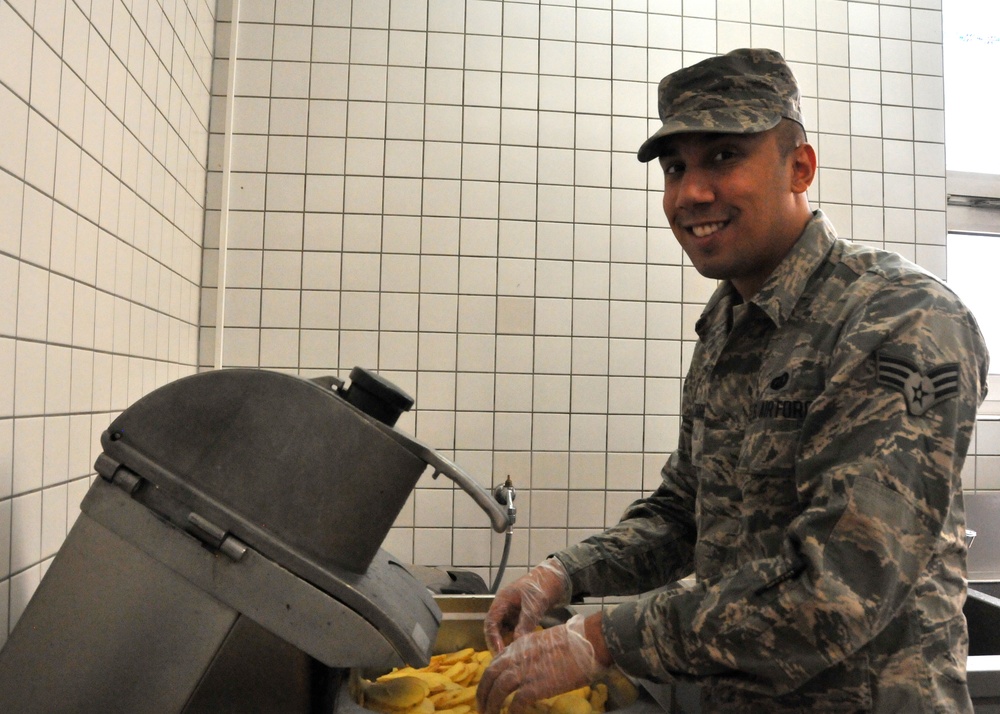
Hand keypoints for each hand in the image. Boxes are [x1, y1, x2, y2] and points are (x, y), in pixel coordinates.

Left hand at [476, 614, 606, 713]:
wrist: (588, 643)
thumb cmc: (573, 641)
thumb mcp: (544, 641)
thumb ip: (531, 652)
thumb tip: (530, 666)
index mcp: (519, 645)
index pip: (495, 662)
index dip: (488, 678)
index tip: (488, 688)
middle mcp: (517, 657)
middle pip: (490, 676)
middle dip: (483, 693)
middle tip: (481, 707)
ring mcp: (525, 672)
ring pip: (498, 690)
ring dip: (491, 705)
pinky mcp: (536, 687)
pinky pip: (516, 703)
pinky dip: (511, 712)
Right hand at [484, 559, 571, 654]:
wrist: (556, 578)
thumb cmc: (541, 586)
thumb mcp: (533, 604)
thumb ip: (525, 622)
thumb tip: (517, 642)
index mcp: (502, 601)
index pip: (490, 622)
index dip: (492, 638)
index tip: (499, 652)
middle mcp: (504, 607)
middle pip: (494, 628)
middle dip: (497, 643)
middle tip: (503, 658)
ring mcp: (512, 612)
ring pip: (504, 631)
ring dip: (506, 642)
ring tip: (511, 656)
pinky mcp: (521, 616)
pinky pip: (514, 630)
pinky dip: (516, 639)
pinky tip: (521, 648)